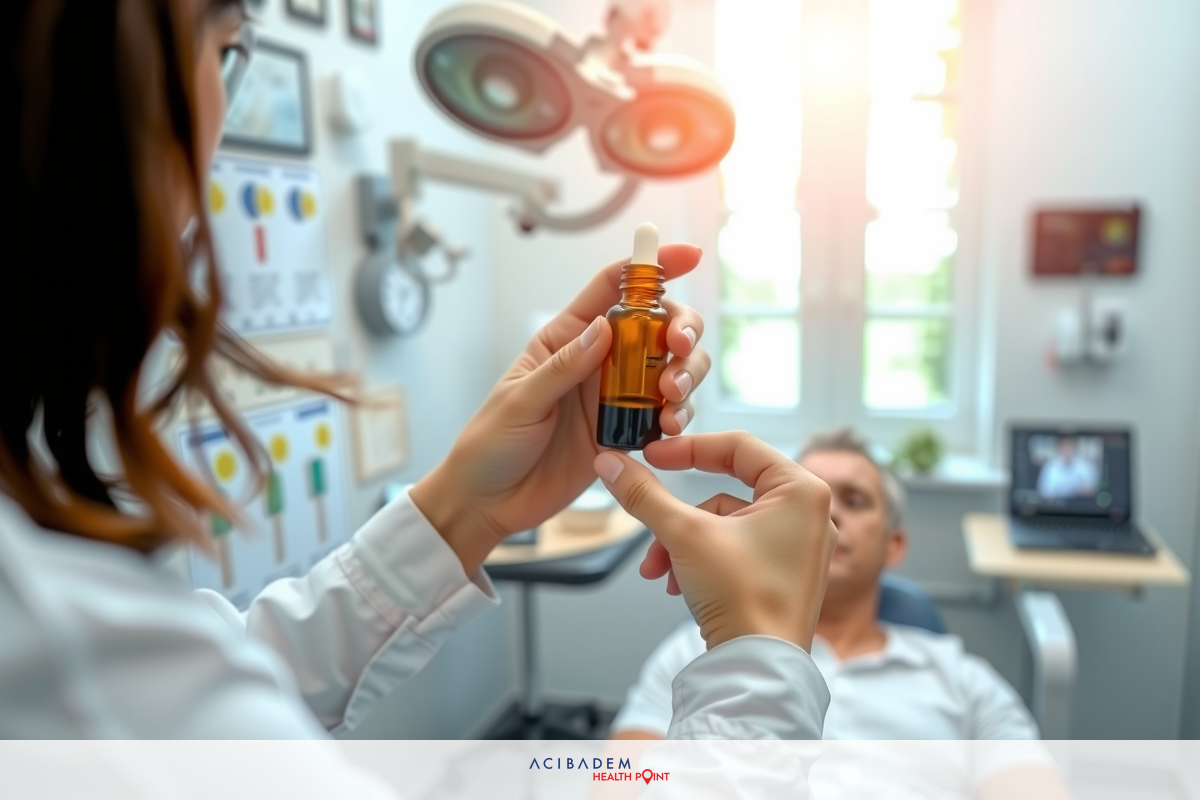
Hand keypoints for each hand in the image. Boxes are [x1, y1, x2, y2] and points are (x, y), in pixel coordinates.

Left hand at [410, 244, 711, 574]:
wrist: (488, 503)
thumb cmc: (490, 444)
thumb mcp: (521, 400)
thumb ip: (565, 366)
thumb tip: (605, 327)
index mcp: (567, 338)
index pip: (614, 288)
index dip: (652, 267)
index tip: (688, 256)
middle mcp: (598, 362)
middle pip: (658, 327)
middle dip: (682, 330)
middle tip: (679, 350)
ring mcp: (615, 398)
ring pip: (671, 370)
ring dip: (686, 376)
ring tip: (672, 399)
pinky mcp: (626, 435)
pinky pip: (666, 416)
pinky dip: (679, 417)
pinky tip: (668, 429)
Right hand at [593, 432, 837, 651]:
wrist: (758, 669)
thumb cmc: (745, 598)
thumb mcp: (684, 534)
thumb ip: (645, 494)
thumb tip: (611, 462)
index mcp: (802, 491)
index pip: (739, 446)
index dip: (688, 448)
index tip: (651, 455)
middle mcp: (810, 514)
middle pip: (727, 489)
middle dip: (679, 515)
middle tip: (649, 510)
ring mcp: (799, 547)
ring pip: (724, 524)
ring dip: (682, 543)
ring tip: (659, 570)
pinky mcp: (785, 575)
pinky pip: (735, 549)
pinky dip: (701, 560)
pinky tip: (677, 585)